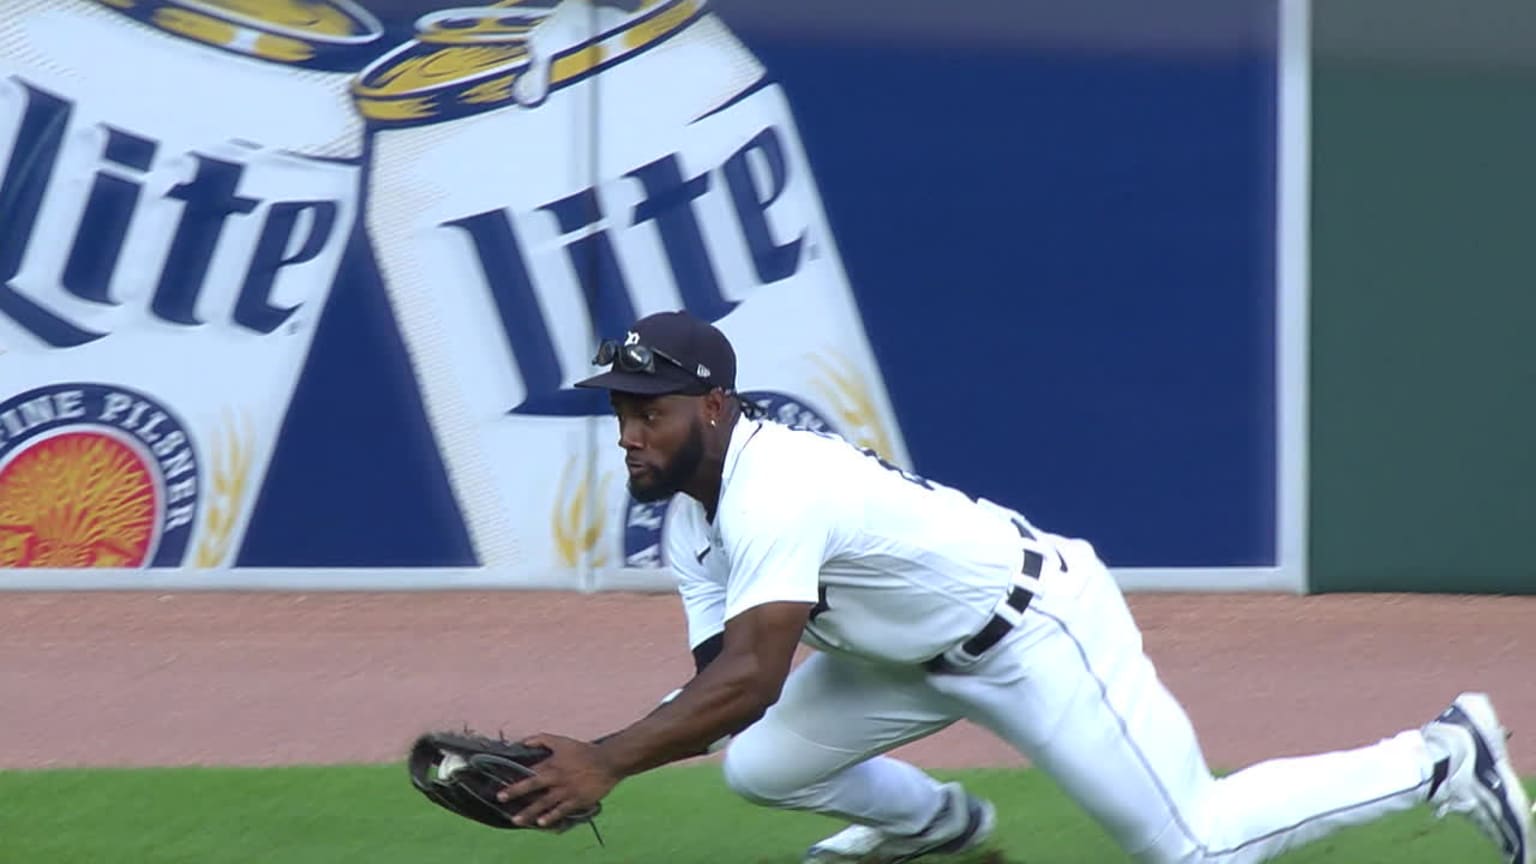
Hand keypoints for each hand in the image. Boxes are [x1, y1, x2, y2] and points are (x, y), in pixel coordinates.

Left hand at [496, 733, 619, 827]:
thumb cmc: (584, 751)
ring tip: (517, 820)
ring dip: (529, 812)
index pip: (529, 772)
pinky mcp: (577, 800)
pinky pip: (561, 811)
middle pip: (532, 786)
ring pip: (544, 803)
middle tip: (500, 798)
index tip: (504, 783)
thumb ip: (542, 739)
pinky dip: (551, 817)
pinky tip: (541, 823)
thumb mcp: (562, 741)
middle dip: (515, 792)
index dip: (516, 777)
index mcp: (551, 764)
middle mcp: (556, 778)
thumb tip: (523, 741)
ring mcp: (566, 791)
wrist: (607, 761)